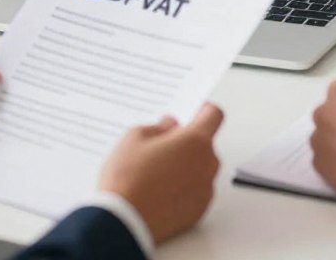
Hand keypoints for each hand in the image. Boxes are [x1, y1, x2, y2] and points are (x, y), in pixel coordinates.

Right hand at [99, 103, 222, 244]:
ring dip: (187, 166)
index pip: (214, 115)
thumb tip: (170, 126)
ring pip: (201, 169)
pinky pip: (197, 191)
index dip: (203, 111)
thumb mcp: (135, 137)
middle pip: (206, 144)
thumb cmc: (127, 179)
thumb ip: (158, 127)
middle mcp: (207, 164)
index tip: (192, 113)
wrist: (121, 224)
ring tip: (157, 174)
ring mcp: (205, 190)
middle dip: (188, 142)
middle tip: (162, 147)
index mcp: (195, 141)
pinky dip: (185, 188)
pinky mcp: (199, 212)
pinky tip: (160, 192)